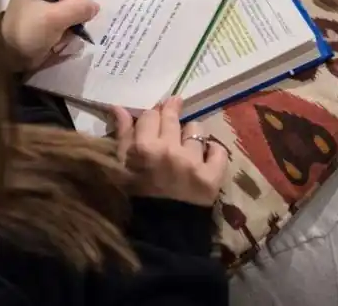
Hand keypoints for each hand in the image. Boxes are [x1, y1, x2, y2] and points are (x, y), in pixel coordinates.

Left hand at [1, 0, 98, 68]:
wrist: (13, 57)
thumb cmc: (26, 33)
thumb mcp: (51, 19)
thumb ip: (77, 9)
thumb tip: (95, 6)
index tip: (61, 3)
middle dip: (77, 1)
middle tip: (63, 16)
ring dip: (76, 15)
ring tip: (61, 27)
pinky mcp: (60, 9)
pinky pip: (80, 11)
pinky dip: (75, 23)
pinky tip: (62, 31)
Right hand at [112, 97, 228, 206]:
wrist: (160, 233)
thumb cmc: (137, 196)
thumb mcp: (123, 166)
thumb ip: (123, 135)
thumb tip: (119, 107)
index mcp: (143, 148)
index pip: (150, 115)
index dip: (153, 114)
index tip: (157, 114)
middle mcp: (168, 151)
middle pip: (172, 117)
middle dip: (172, 110)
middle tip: (175, 104)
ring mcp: (191, 163)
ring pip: (196, 129)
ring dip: (191, 134)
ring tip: (187, 145)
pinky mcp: (212, 177)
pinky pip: (218, 151)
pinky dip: (213, 153)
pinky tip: (206, 158)